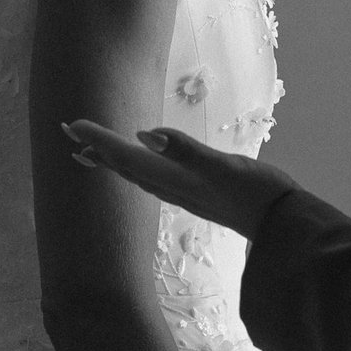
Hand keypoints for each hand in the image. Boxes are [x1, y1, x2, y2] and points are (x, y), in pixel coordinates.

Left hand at [62, 120, 296, 237]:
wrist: (283, 226)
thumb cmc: (257, 192)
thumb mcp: (224, 166)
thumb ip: (186, 151)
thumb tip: (146, 135)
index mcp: (173, 178)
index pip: (126, 156)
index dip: (98, 140)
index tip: (71, 125)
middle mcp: (172, 188)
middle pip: (124, 167)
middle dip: (96, 150)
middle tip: (68, 133)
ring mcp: (183, 193)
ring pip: (136, 175)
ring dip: (112, 160)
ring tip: (91, 151)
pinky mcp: (196, 195)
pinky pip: (153, 180)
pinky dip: (136, 168)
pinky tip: (143, 164)